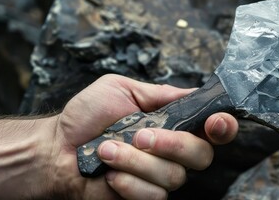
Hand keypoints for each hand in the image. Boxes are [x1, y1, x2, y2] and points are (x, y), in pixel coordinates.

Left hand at [50, 74, 237, 198]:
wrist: (56, 149)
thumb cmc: (86, 118)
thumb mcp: (122, 90)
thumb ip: (161, 94)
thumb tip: (196, 92)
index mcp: (174, 124)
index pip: (214, 129)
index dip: (223, 127)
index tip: (214, 123)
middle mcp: (174, 152)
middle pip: (202, 155)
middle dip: (172, 144)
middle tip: (139, 136)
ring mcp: (160, 177)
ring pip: (174, 176)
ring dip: (136, 161)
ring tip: (107, 151)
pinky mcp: (144, 197)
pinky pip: (153, 195)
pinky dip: (128, 182)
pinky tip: (109, 174)